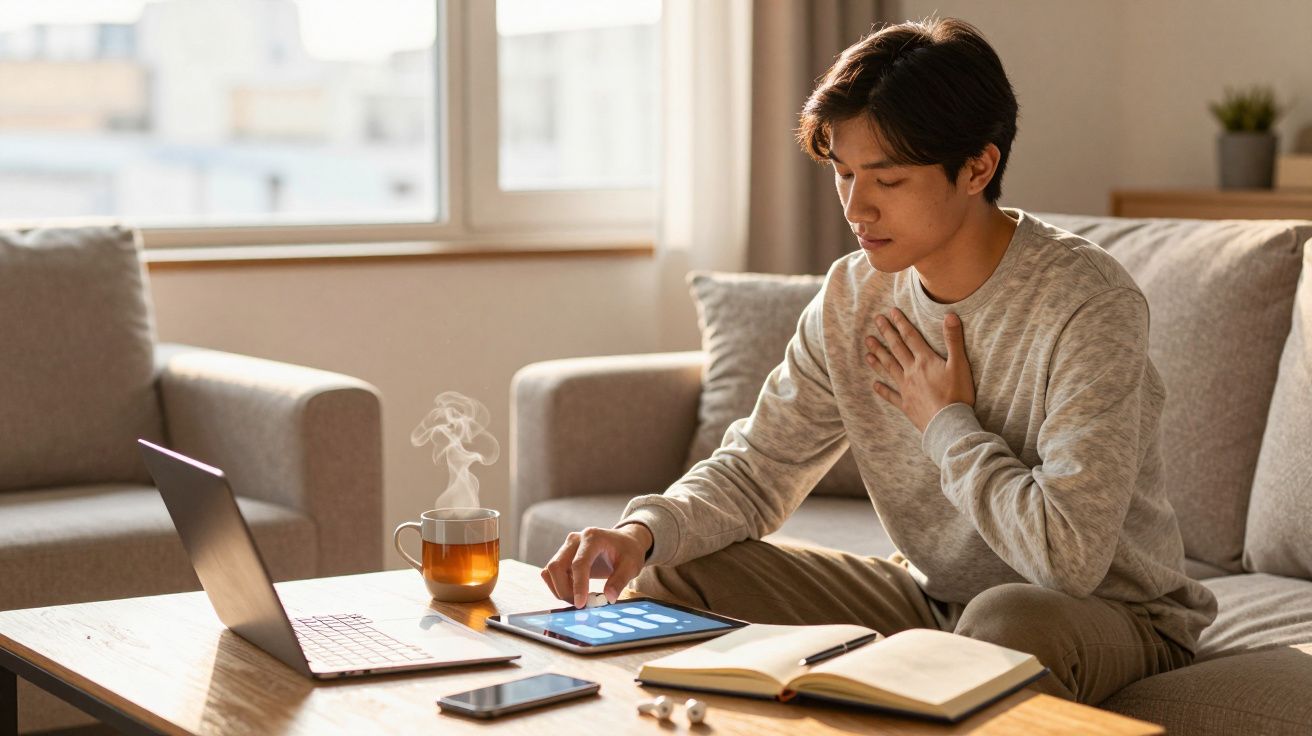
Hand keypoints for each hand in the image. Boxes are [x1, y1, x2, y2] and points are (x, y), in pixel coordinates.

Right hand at [541, 523, 652, 607]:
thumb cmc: (628, 552)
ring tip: (579, 599)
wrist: (624, 542)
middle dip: (564, 590)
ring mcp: (566, 546)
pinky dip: (558, 586)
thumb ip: (620, 580)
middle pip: (557, 566)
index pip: (579, 563)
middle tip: (580, 605)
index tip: (581, 604)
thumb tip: (609, 598)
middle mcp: (575, 539)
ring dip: (560, 589)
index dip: (578, 585)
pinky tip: (574, 592)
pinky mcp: (562, 555)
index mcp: (592, 537)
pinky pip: (550, 573)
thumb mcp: (632, 565)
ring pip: (550, 571)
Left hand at [865, 308, 974, 431]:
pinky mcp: (906, 404)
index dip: (901, 323)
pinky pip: (890, 395)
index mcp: (925, 361)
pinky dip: (882, 389)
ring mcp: (906, 388)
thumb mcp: (960, 365)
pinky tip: (874, 385)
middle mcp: (912, 371)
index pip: (910, 337)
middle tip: (876, 320)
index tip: (891, 312)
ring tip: (868, 345)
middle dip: (886, 333)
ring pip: (889, 368)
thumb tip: (950, 315)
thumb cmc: (957, 394)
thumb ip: (954, 340)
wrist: (948, 423)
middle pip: (896, 348)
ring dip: (878, 355)